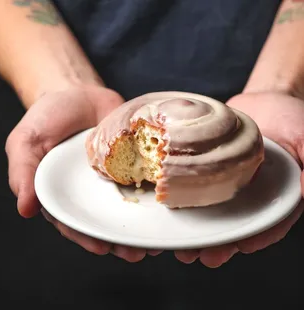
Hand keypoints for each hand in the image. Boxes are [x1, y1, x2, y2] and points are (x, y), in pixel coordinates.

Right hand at [5, 85, 160, 261]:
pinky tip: (168, 207)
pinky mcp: (134, 162)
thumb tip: (25, 209)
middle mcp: (92, 191)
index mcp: (65, 193)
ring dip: (142, 225)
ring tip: (156, 241)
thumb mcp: (27, 142)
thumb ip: (23, 174)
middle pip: (107, 221)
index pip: (76, 222)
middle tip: (138, 253)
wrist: (77, 92)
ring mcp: (115, 178)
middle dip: (121, 240)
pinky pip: (145, 180)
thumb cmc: (48, 117)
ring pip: (130, 207)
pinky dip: (155, 194)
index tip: (103, 248)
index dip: (88, 237)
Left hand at [175, 92, 303, 265]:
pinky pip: (195, 183)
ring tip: (180, 245)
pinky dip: (183, 197)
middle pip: (233, 223)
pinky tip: (170, 207)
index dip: (255, 237)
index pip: (267, 222)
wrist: (265, 99)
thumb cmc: (292, 119)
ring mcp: (226, 181)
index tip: (240, 247)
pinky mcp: (208, 167)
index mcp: (274, 194)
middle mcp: (248, 193)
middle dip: (217, 242)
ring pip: (211, 210)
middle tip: (199, 256)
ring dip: (196, 229)